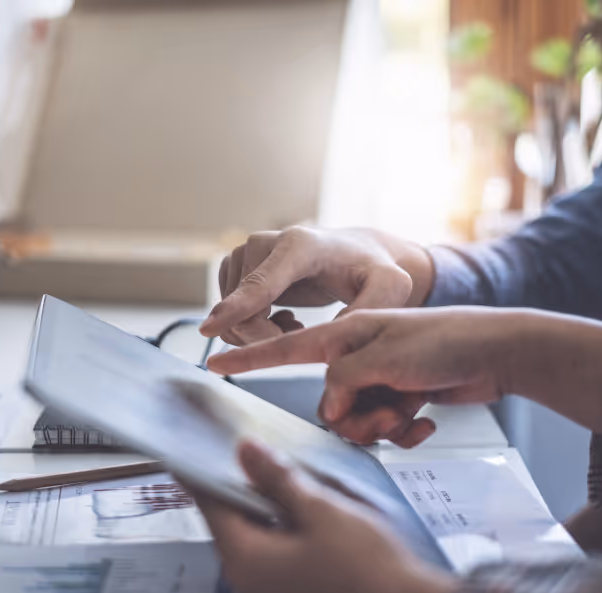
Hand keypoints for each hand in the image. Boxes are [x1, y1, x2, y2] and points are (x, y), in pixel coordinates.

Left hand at [195, 441, 451, 592]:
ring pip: (258, 536)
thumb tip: (247, 452)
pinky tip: (308, 511)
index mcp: (246, 562)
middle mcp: (250, 585)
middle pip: (234, 522)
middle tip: (254, 453)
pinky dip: (283, 528)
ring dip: (268, 506)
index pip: (211, 506)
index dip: (202, 472)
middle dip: (244, 486)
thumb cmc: (367, 566)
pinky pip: (276, 554)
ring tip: (289, 478)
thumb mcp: (320, 509)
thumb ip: (278, 478)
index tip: (193, 449)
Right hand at [199, 226, 433, 345]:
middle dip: (265, 338)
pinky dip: (252, 326)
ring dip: (261, 333)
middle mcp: (266, 242)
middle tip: (300, 337)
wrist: (357, 254)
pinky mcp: (237, 265)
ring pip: (231, 314)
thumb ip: (368, 309)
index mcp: (301, 245)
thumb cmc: (375, 270)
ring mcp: (246, 252)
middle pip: (244, 309)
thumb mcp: (391, 288)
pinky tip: (284, 319)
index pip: (261, 280)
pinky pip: (229, 312)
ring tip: (298, 323)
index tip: (210, 329)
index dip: (237, 307)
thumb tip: (328, 340)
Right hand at [208, 308, 601, 444]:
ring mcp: (379, 375)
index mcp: (346, 333)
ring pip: (356, 420)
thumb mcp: (385, 355)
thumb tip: (329, 406)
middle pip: (330, 402)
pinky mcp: (399, 393)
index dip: (249, 357)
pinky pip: (382, 424)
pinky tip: (424, 417)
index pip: (286, 347)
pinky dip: (402, 426)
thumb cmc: (447, 339)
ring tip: (413, 411)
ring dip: (383, 424)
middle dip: (357, 417)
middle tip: (390, 410)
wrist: (501, 350)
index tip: (212, 361)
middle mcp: (357, 354)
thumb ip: (344, 380)